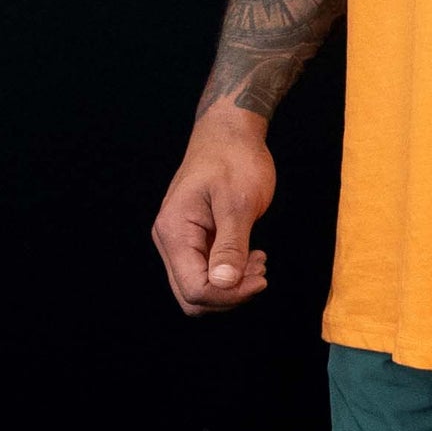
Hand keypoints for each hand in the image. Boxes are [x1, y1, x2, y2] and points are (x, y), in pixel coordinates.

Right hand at [152, 106, 276, 314]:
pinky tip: (251, 257)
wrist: (229, 133)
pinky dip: (229, 274)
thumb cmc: (235, 159)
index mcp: (175, 232)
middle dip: (229, 295)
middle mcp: (170, 241)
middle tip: (261, 272)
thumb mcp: (238, 203)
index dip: (229, 295)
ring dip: (231, 287)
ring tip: (259, 262)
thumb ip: (231, 245)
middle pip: (191, 297)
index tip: (261, 277)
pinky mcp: (193, 240)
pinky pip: (205, 272)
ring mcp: (180, 241)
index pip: (194, 289)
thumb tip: (224, 284)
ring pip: (198, 288)